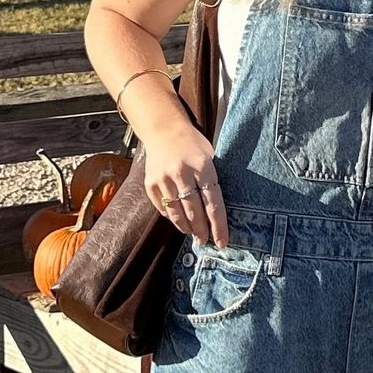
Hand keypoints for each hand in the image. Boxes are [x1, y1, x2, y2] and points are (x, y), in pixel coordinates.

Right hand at [143, 121, 227, 246]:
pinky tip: (179, 221)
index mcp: (202, 167)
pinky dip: (172, 217)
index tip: (222, 243)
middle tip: (205, 241)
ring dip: (186, 228)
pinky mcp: (150, 183)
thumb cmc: (193, 146)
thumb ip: (212, 183)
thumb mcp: (210, 158)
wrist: (163, 129)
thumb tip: (218, 216)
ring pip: (177, 214)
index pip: (213, 204)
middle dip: (202, 231)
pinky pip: (163, 208)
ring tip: (193, 235)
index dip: (218, 227)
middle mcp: (181, 173)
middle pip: (194, 212)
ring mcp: (163, 178)